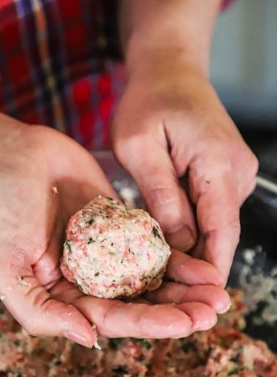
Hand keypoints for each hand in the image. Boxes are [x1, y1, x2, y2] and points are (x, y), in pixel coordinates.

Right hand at [0, 120, 228, 345]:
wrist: (4, 157)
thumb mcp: (3, 268)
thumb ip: (40, 311)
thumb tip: (89, 338)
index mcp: (64, 298)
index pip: (112, 318)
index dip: (149, 323)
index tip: (184, 323)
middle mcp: (89, 280)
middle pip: (139, 303)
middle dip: (177, 310)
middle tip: (212, 312)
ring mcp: (106, 252)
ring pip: (151, 277)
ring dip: (185, 287)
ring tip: (218, 292)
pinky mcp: (119, 224)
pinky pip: (152, 243)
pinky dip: (177, 255)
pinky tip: (202, 262)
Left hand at [112, 54, 257, 281]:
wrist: (171, 69)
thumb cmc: (149, 101)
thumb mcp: (139, 145)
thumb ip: (161, 194)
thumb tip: (179, 243)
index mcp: (218, 162)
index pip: (223, 228)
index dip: (212, 269)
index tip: (201, 303)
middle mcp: (236, 172)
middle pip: (222, 233)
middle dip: (201, 270)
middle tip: (175, 306)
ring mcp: (234, 175)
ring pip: (215, 226)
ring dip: (194, 253)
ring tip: (165, 285)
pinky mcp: (224, 177)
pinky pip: (210, 213)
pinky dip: (192, 233)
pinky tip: (168, 250)